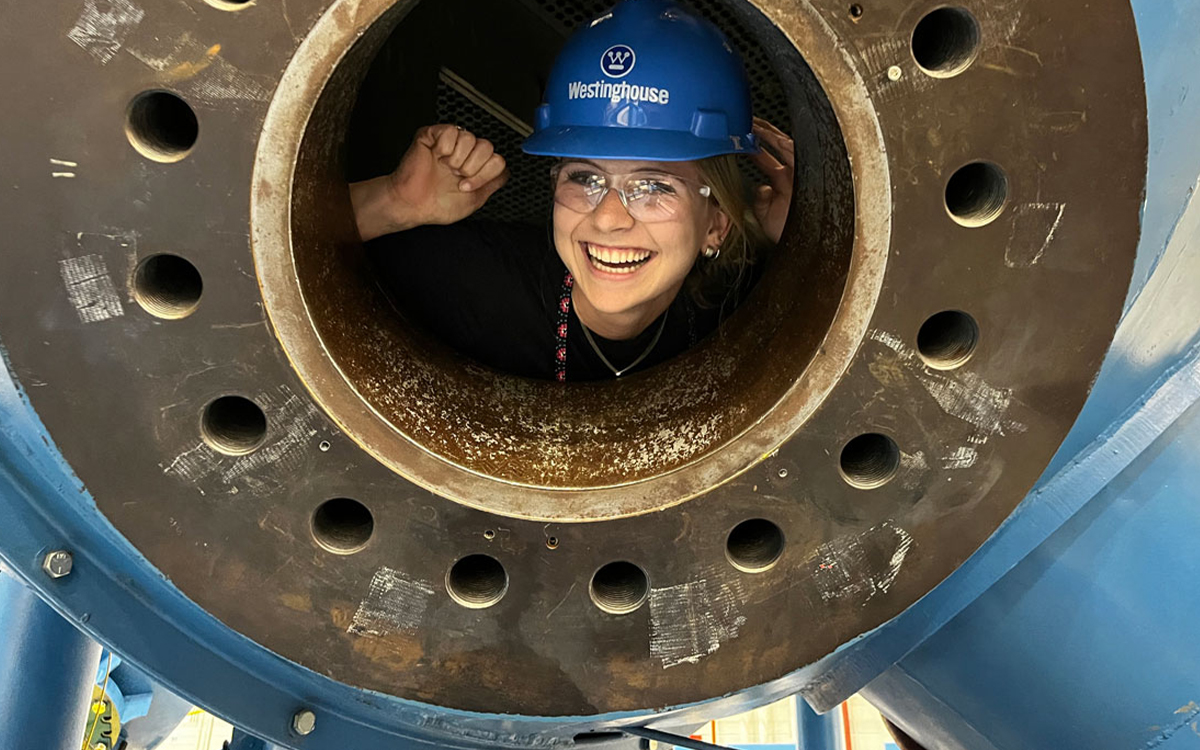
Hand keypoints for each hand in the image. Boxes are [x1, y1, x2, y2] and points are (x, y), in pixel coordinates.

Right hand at [350, 124, 508, 240]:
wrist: (412, 204)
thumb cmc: (437, 205)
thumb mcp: (475, 200)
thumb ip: (493, 184)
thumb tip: (506, 172)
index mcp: (475, 166)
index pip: (497, 160)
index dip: (484, 174)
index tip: (467, 185)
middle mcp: (465, 152)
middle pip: (487, 147)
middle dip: (472, 167)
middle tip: (455, 177)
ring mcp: (450, 142)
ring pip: (470, 138)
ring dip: (457, 159)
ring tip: (445, 168)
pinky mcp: (433, 134)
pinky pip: (451, 131)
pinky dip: (444, 148)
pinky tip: (437, 156)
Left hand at [749, 117, 793, 243]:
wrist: (800, 244)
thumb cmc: (786, 232)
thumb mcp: (764, 214)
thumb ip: (759, 197)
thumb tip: (758, 186)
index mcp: (783, 182)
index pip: (765, 158)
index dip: (751, 148)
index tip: (738, 139)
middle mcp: (793, 174)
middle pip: (776, 146)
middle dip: (762, 132)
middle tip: (747, 121)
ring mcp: (799, 172)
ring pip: (785, 144)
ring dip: (769, 132)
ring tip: (754, 122)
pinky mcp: (805, 172)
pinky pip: (794, 151)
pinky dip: (781, 142)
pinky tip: (769, 134)